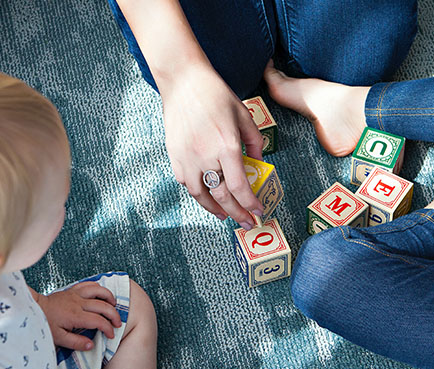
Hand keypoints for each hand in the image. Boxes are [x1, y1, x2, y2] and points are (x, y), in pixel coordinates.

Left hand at [34, 282, 121, 349]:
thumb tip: (91, 345)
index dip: (108, 328)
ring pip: (99, 290)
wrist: (34, 308)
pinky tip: (102, 294)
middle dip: (114, 315)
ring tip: (114, 306)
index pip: (98, 321)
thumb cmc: (45, 323)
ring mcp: (76, 294)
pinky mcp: (73, 289)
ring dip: (110, 298)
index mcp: (75, 316)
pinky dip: (99, 288)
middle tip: (118, 323)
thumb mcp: (58, 338)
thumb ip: (76, 342)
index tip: (111, 335)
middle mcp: (78, 303)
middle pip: (103, 306)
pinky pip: (89, 284)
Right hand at [160, 66, 263, 229]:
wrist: (183, 81)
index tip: (258, 212)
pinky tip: (207, 196)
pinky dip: (198, 194)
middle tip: (247, 223)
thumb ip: (255, 142)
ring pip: (201, 195)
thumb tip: (258, 164)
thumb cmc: (216, 95)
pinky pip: (187, 183)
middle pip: (223, 196)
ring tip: (226, 215)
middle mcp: (206, 156)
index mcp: (227, 146)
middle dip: (238, 214)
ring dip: (215, 209)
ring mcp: (187, 158)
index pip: (240, 187)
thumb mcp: (244, 115)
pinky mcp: (174, 156)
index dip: (250, 204)